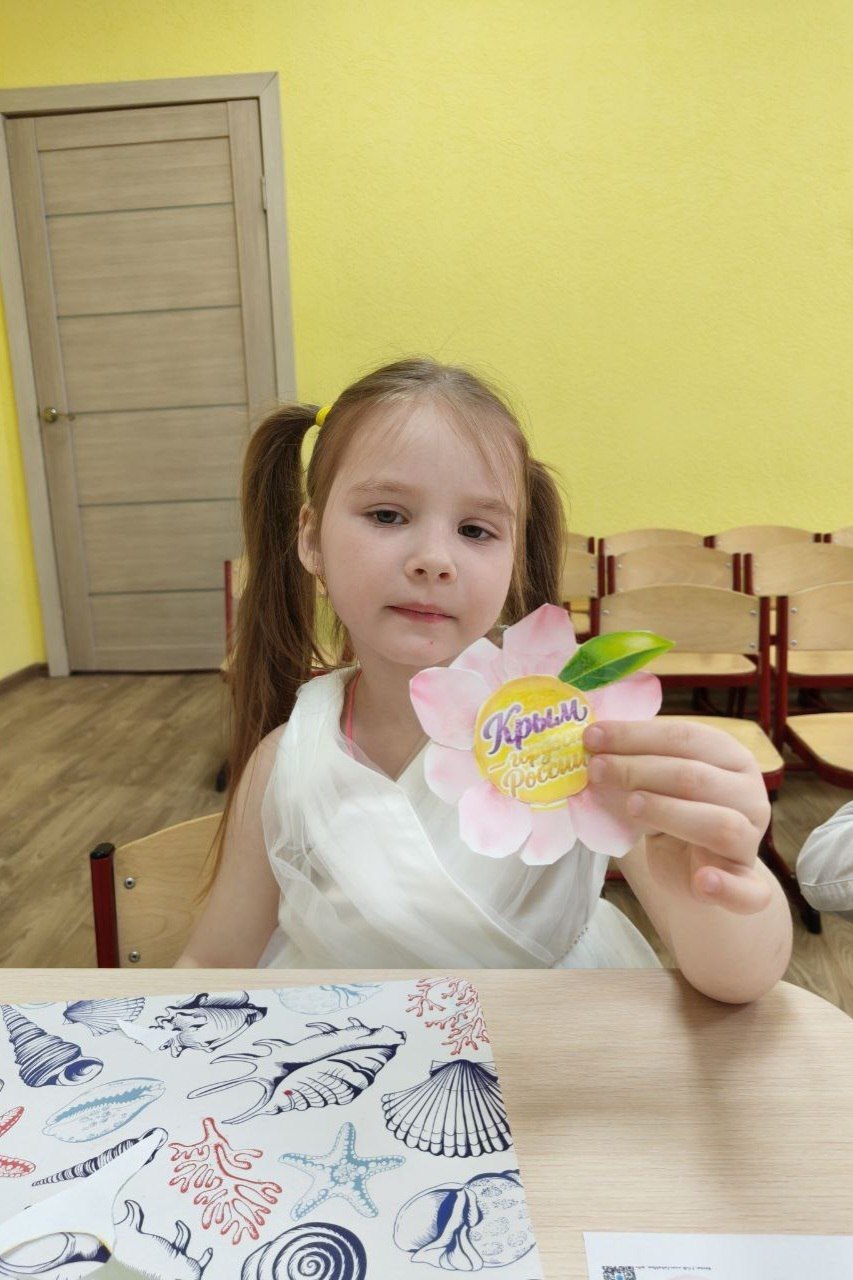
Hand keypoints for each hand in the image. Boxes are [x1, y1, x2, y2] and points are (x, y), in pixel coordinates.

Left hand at [583, 719, 772, 914]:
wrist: (695, 870)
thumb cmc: (674, 814)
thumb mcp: (656, 784)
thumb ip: (635, 766)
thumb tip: (592, 747)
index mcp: (731, 757)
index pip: (686, 737)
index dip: (636, 735)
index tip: (593, 737)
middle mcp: (749, 794)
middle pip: (696, 777)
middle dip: (639, 769)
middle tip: (596, 769)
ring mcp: (752, 841)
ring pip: (719, 824)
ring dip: (670, 813)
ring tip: (631, 806)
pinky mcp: (749, 886)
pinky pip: (747, 890)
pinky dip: (726, 886)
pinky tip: (703, 881)